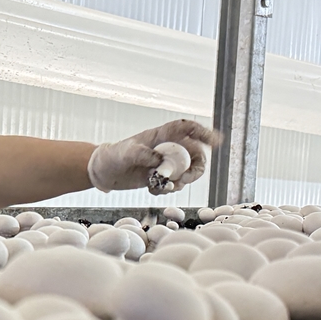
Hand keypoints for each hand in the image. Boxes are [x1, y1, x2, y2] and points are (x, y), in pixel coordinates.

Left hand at [86, 119, 220, 193]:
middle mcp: (169, 148)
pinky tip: (151, 189)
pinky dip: (167, 190)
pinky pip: (175, 186)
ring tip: (157, 185)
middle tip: (185, 180)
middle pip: (196, 155)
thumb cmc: (114, 155)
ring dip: (178, 183)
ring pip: (188, 173)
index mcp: (162, 135)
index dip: (204, 133)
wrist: (104, 172)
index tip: (216, 141)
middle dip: (196, 169)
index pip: (188, 129)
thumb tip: (160, 161)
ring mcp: (168, 164)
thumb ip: (143, 154)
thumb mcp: (125, 152)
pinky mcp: (163, 178)